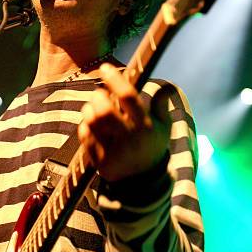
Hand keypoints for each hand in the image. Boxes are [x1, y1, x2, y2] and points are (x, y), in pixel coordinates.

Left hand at [78, 63, 170, 180]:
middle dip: (97, 96)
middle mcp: (129, 139)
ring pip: (92, 121)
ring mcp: (113, 151)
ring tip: (93, 108)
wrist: (142, 183)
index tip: (105, 68)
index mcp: (145, 126)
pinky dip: (84, 126)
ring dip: (88, 109)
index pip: (128, 97)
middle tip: (98, 94)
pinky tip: (90, 125)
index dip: (115, 79)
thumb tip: (167, 87)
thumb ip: (162, 107)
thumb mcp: (163, 129)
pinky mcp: (100, 161)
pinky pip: (85, 136)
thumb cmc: (151, 148)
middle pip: (105, 110)